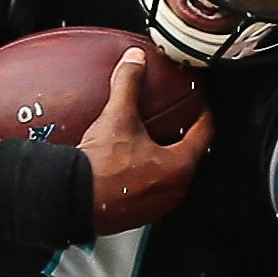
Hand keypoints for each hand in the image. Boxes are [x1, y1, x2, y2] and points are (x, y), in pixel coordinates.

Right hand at [81, 49, 212, 233]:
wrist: (73, 199)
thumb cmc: (101, 168)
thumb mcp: (118, 117)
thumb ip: (129, 84)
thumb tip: (135, 60)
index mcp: (179, 166)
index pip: (204, 134)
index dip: (204, 115)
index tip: (201, 106)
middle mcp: (174, 190)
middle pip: (189, 157)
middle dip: (183, 138)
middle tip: (176, 122)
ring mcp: (158, 206)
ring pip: (170, 177)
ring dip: (164, 159)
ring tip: (151, 143)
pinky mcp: (139, 215)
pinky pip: (152, 191)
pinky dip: (147, 176)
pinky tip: (131, 166)